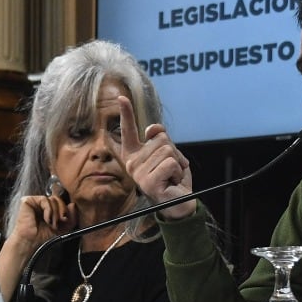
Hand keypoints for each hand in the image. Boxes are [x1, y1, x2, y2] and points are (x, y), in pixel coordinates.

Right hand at [0, 193, 74, 301]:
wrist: (27, 248)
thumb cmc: (41, 241)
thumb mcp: (61, 230)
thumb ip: (69, 218)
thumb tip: (74, 205)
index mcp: (47, 209)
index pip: (61, 200)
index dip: (67, 207)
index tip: (68, 218)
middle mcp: (39, 204)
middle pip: (59, 198)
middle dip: (63, 211)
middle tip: (60, 224)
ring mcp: (32, 202)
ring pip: (53, 198)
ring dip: (56, 212)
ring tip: (52, 224)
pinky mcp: (26, 202)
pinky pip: (43, 199)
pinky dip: (49, 210)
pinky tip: (47, 220)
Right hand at [118, 94, 194, 218]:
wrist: (179, 203)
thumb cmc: (172, 178)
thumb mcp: (168, 154)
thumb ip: (161, 139)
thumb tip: (152, 128)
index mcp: (134, 155)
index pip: (129, 131)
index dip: (126, 113)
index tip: (122, 98)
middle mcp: (133, 164)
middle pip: (161, 139)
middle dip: (174, 152)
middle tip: (172, 169)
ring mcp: (139, 174)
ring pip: (167, 151)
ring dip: (177, 163)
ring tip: (172, 177)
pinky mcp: (149, 183)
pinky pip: (171, 163)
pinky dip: (178, 171)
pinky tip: (172, 182)